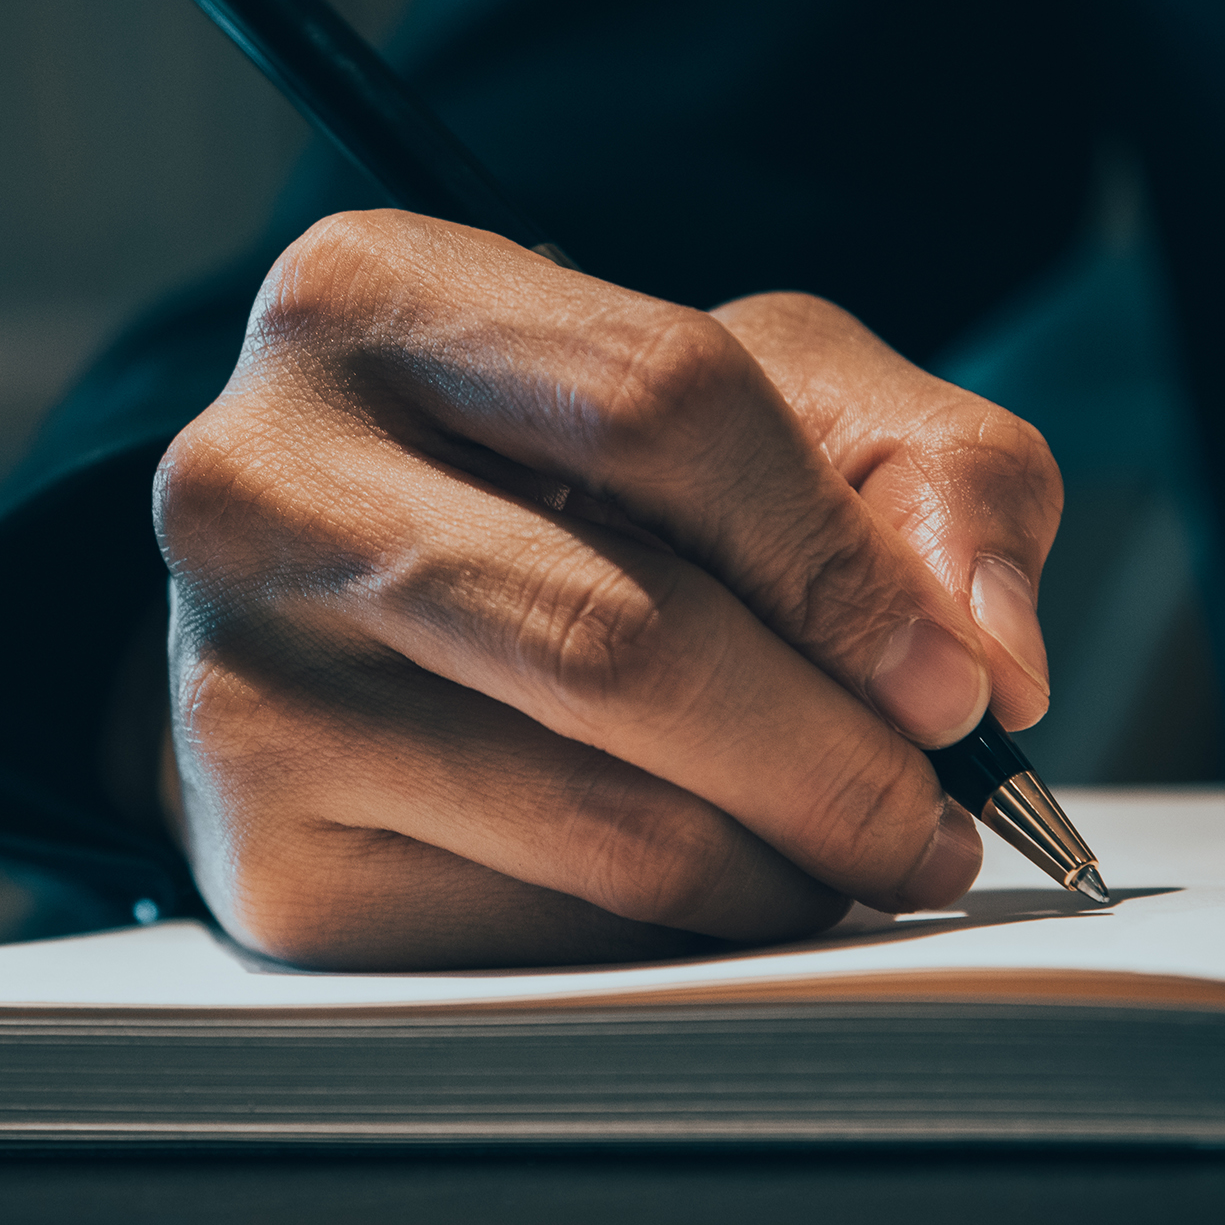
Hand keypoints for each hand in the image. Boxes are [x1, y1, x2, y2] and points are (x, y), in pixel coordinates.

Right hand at [152, 211, 1061, 968]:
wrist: (340, 610)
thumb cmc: (562, 480)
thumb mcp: (758, 391)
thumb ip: (922, 468)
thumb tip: (988, 654)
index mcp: (371, 298)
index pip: (658, 407)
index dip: (842, 561)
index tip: (958, 682)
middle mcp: (258, 477)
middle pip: (618, 637)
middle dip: (831, 756)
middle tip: (934, 817)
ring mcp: (237, 674)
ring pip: (591, 810)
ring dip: (776, 862)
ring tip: (844, 850)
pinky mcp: (260, 854)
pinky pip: (536, 927)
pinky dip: (670, 926)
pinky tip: (702, 874)